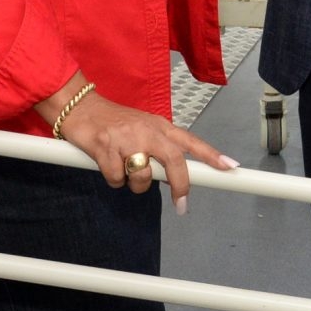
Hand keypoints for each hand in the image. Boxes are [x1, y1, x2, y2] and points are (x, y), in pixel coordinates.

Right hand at [41, 83, 236, 212]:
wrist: (80, 106)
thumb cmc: (114, 122)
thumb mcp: (144, 128)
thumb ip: (161, 148)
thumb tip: (173, 177)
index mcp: (160, 126)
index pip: (190, 141)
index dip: (211, 155)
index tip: (229, 167)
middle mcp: (147, 131)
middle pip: (174, 162)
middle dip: (180, 185)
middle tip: (182, 203)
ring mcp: (126, 139)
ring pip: (143, 177)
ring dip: (135, 183)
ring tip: (124, 168)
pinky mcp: (104, 147)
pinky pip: (116, 179)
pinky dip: (113, 179)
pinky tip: (107, 164)